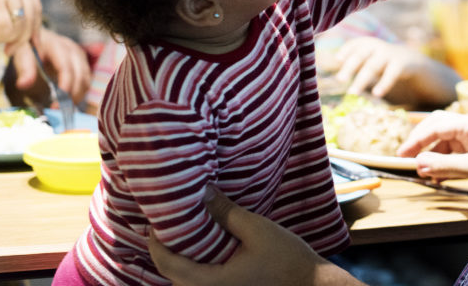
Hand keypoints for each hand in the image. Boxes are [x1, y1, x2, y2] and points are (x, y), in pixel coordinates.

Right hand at [0, 0, 43, 53]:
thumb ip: (13, 2)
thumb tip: (26, 29)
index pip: (37, 7)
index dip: (35, 27)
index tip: (33, 42)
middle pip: (32, 18)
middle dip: (23, 39)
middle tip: (10, 50)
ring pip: (21, 27)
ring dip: (8, 38)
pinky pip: (7, 30)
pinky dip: (0, 36)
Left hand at [11, 28, 90, 103]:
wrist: (37, 36)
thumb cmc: (28, 45)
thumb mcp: (21, 53)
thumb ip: (24, 67)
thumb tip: (23, 84)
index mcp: (57, 45)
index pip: (66, 66)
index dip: (65, 84)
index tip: (58, 102)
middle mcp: (73, 49)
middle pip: (80, 74)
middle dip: (72, 94)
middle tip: (57, 109)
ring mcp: (80, 56)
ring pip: (86, 79)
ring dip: (77, 95)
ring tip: (62, 107)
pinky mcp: (82, 63)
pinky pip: (86, 80)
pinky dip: (79, 92)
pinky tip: (67, 101)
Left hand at [148, 185, 363, 285]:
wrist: (310, 284)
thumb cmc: (287, 258)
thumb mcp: (257, 229)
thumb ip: (226, 212)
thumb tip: (202, 191)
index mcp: (214, 283)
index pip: (169, 266)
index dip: (157, 244)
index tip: (157, 221)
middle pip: (172, 277)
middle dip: (165, 250)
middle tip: (167, 223)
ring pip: (185, 282)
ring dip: (179, 260)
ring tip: (182, 233)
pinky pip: (200, 283)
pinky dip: (194, 267)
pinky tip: (201, 249)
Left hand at [334, 38, 459, 106]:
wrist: (427, 70)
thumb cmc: (395, 70)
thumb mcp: (379, 65)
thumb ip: (363, 68)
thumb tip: (338, 78)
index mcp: (375, 45)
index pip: (358, 43)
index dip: (347, 50)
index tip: (337, 60)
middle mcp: (383, 47)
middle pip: (363, 53)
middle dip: (351, 64)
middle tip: (340, 79)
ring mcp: (394, 54)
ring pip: (374, 64)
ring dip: (362, 78)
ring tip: (353, 92)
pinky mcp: (406, 63)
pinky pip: (393, 72)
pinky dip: (384, 82)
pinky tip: (376, 94)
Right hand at [397, 110, 467, 190]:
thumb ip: (445, 165)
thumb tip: (419, 164)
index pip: (435, 127)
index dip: (416, 141)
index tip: (401, 156)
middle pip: (438, 128)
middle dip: (422, 143)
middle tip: (407, 158)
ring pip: (447, 142)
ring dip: (433, 156)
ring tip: (424, 174)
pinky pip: (456, 153)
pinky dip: (445, 163)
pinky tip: (439, 177)